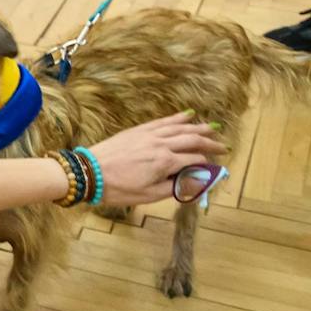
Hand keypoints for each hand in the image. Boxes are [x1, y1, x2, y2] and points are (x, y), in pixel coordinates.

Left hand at [84, 113, 223, 206]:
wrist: (88, 173)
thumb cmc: (117, 188)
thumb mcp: (148, 195)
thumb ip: (175, 187)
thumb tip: (196, 181)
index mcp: (166, 162)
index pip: (195, 161)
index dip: (206, 165)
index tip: (214, 169)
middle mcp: (161, 144)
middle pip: (192, 140)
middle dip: (209, 143)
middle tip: (223, 146)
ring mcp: (149, 135)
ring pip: (180, 128)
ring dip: (198, 128)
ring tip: (212, 128)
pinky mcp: (138, 130)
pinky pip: (162, 121)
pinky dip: (177, 118)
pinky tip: (187, 115)